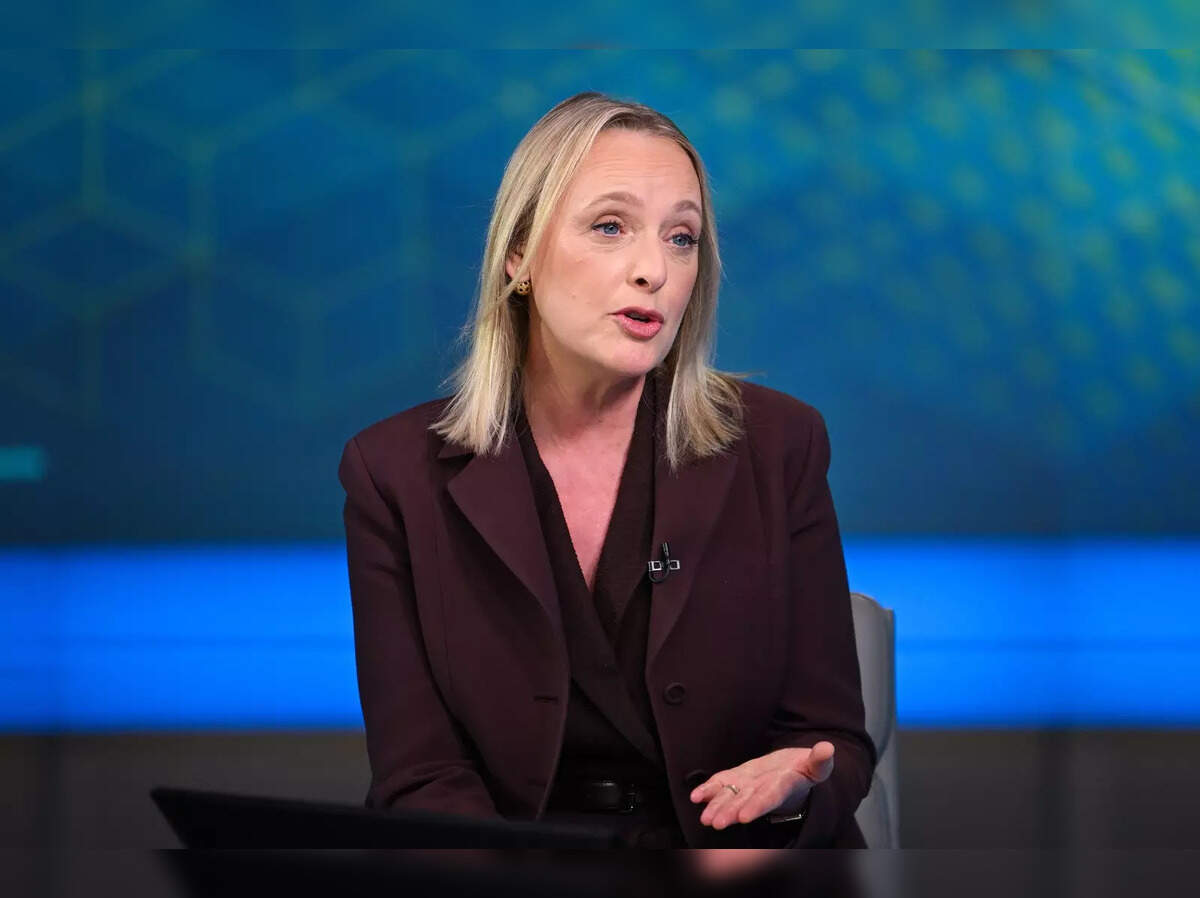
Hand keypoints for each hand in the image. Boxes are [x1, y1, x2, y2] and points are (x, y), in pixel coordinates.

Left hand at [689, 741, 834, 829]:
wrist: (793, 773)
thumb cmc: (804, 769)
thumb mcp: (816, 765)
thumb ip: (820, 760)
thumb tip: (828, 748)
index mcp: (783, 786)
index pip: (769, 797)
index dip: (757, 806)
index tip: (744, 817)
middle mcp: (763, 790)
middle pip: (745, 802)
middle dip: (730, 812)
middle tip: (716, 823)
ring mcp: (749, 786)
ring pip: (731, 797)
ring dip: (717, 806)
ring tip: (705, 818)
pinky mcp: (738, 778)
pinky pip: (722, 784)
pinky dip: (708, 790)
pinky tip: (696, 797)